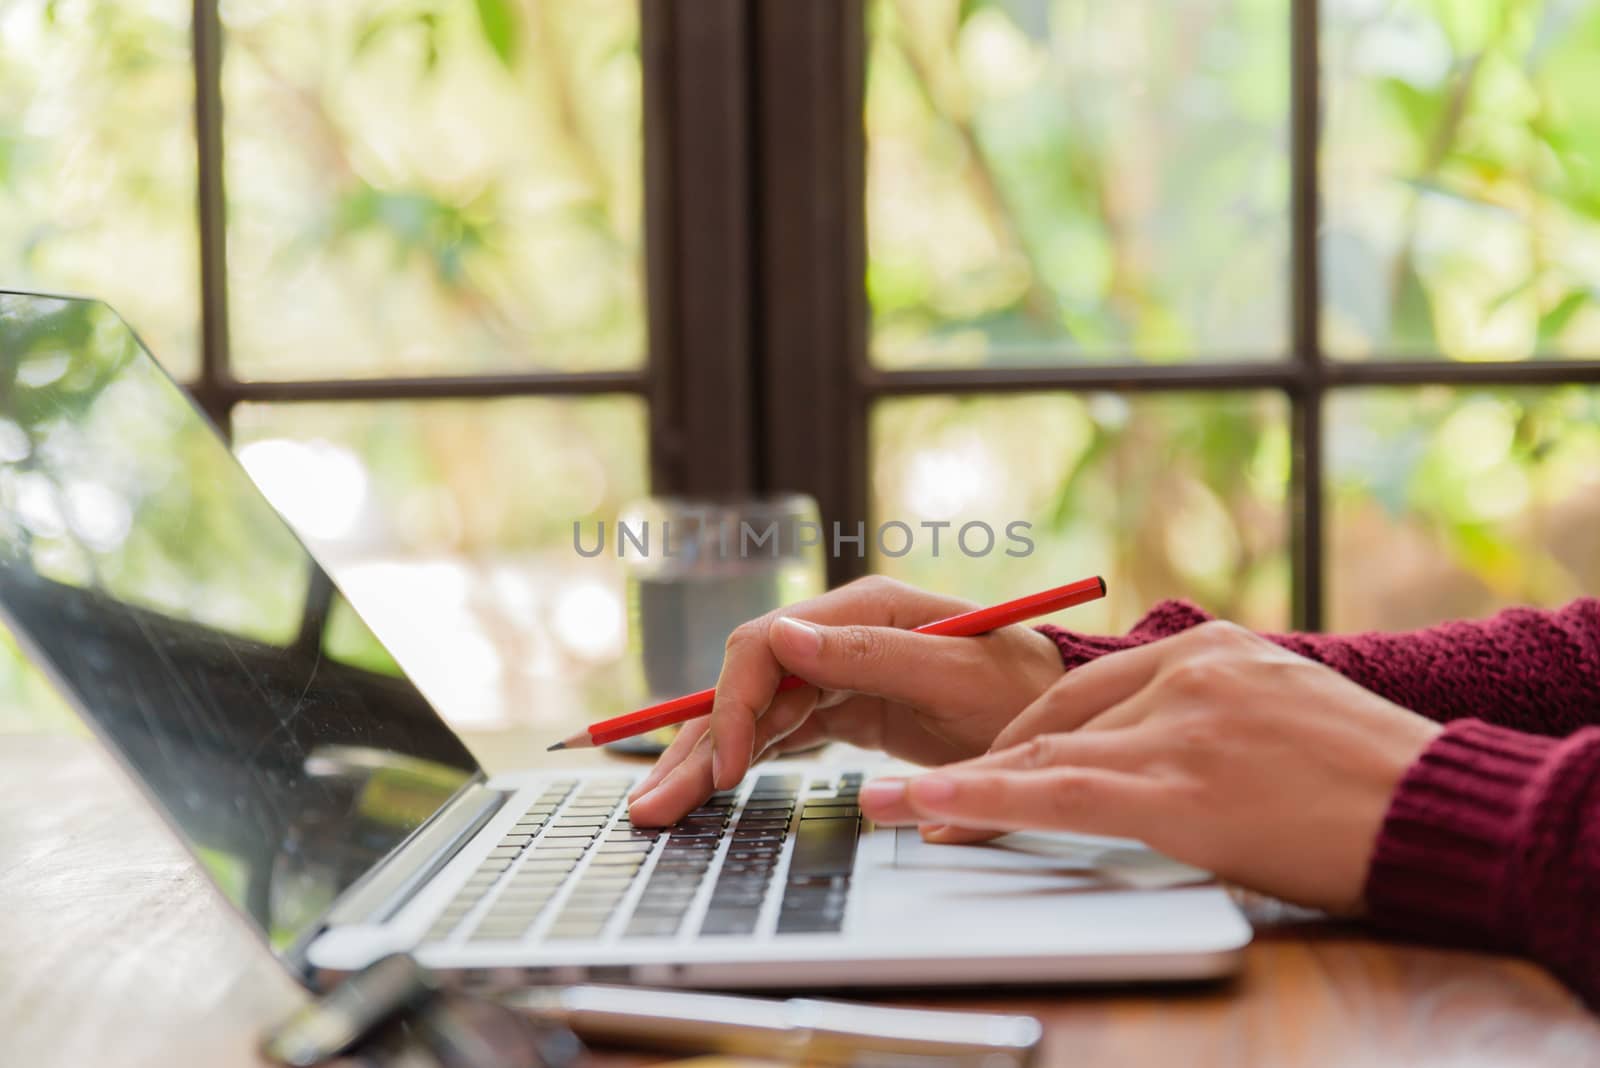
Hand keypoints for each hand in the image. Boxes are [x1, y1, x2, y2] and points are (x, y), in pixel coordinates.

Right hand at [627, 576, 1064, 825]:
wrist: (1065, 715)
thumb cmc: (1024, 689)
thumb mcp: (956, 676)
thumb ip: (872, 656)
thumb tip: (785, 636)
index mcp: (863, 612)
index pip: (765, 646)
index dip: (731, 706)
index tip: (722, 770)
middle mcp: (840, 636)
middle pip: (745, 684)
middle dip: (696, 744)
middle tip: (653, 807)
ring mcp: (840, 671)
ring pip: (753, 714)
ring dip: (707, 760)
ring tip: (664, 810)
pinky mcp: (846, 707)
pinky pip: (778, 732)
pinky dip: (741, 761)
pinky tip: (710, 791)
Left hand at [857, 621, 1441, 913]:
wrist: (1444, 806)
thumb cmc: (1368, 780)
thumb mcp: (1278, 719)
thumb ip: (1203, 719)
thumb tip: (1144, 753)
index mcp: (1206, 649)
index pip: (1086, 693)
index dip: (1024, 738)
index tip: (985, 766)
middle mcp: (1184, 670)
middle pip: (1053, 720)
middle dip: (985, 765)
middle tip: (924, 800)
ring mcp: (1179, 722)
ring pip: (1043, 758)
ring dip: (959, 790)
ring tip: (890, 810)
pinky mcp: (1180, 783)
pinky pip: (1059, 796)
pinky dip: (985, 804)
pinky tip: (932, 812)